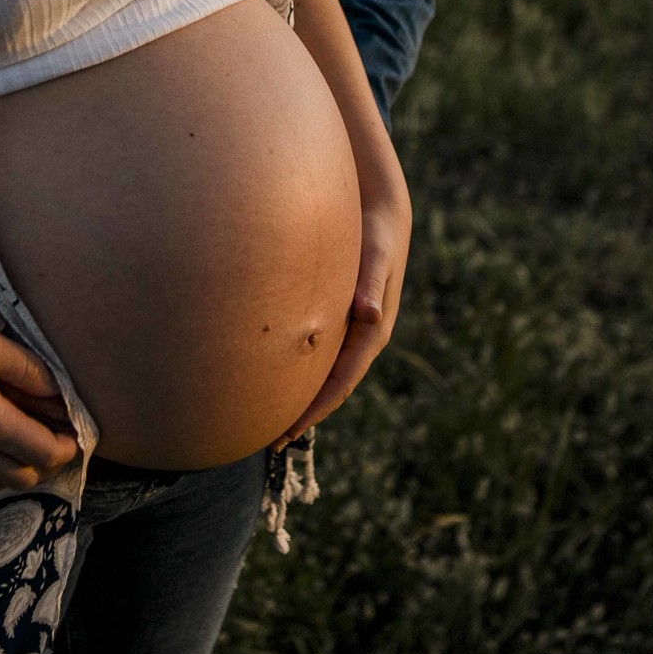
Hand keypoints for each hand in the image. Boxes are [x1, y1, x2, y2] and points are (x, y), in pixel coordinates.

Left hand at [272, 204, 409, 449]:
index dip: (315, 410)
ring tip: (268, 418)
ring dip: (300, 396)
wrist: (383, 213)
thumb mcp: (376, 256)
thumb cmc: (378, 233)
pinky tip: (274, 376)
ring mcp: (350, 330)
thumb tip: (369, 316)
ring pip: (323, 373)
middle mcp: (362, 338)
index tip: (289, 432)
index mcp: (372, 333)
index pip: (341, 384)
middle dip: (304, 414)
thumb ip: (371, 283)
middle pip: (330, 388)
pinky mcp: (338, 316)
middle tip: (272, 440)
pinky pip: (316, 353)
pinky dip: (298, 370)